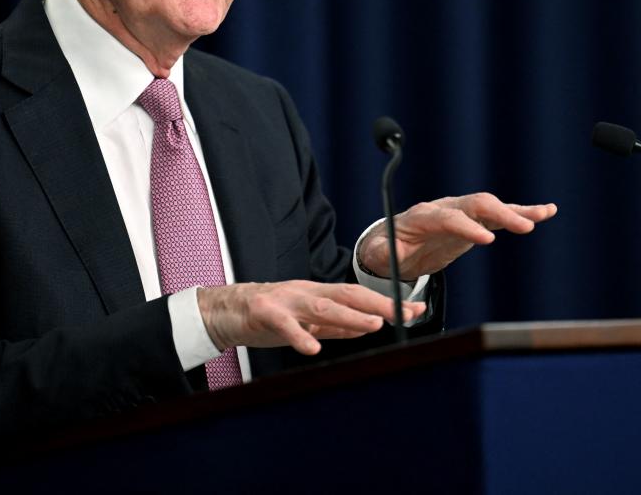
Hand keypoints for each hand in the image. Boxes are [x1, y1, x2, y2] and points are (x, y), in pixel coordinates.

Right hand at [196, 281, 425, 355]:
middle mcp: (306, 292)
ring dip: (350, 316)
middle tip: (405, 313)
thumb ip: (336, 323)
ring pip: (322, 306)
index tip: (416, 308)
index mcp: (318, 293)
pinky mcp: (265, 313)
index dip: (387, 301)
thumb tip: (369, 325)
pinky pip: (285, 326)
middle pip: (347, 295)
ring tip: (372, 325)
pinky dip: (299, 336)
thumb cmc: (267, 315)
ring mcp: (286, 301)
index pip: (359, 295)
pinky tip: (312, 348)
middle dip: (379, 305)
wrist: (224, 310)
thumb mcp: (307, 319)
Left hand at [358, 193, 556, 280]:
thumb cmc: (385, 249)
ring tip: (543, 213)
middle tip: (525, 227)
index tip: (488, 240)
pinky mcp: (474, 221)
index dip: (467, 227)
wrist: (393, 242)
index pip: (448, 218)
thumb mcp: (379, 254)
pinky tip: (546, 212)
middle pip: (475, 205)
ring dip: (516, 210)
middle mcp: (445, 208)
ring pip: (491, 206)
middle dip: (500, 214)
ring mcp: (461, 212)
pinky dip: (521, 213)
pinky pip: (499, 215)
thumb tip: (392, 251)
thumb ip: (385, 252)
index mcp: (422, 217)